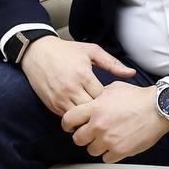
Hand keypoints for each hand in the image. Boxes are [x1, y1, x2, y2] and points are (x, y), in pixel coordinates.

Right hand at [19, 36, 135, 117]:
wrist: (36, 52)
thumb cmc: (65, 51)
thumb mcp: (91, 51)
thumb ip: (112, 64)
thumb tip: (132, 73)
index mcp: (84, 75)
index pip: (103, 97)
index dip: (109, 100)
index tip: (111, 98)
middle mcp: (71, 88)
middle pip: (92, 110)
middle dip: (100, 111)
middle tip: (106, 109)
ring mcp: (60, 98)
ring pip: (79, 118)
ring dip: (87, 117)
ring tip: (95, 114)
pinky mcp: (51, 104)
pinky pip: (67, 118)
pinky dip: (75, 117)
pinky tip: (81, 113)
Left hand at [62, 81, 168, 163]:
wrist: (158, 108)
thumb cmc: (138, 97)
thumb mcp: (113, 89)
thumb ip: (97, 97)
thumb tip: (90, 102)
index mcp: (94, 109)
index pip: (68, 120)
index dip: (68, 124)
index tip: (71, 126)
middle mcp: (98, 125)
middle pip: (77, 139)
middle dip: (83, 136)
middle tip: (90, 134)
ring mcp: (109, 140)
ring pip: (91, 150)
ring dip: (96, 145)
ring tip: (106, 139)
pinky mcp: (120, 151)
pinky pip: (106, 158)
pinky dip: (109, 153)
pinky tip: (115, 145)